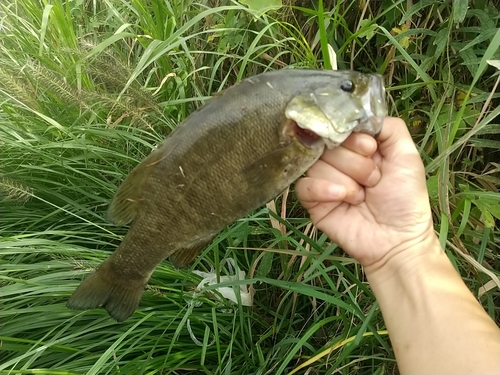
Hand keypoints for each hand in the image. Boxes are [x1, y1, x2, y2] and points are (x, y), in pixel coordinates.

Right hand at [296, 117, 435, 268]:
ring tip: (362, 195)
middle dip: (355, 163)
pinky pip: (304, 185)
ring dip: (346, 180)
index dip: (355, 138)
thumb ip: (389, 127)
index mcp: (357, 146)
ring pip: (317, 163)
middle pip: (328, 143)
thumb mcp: (406, 155)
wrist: (397, 239)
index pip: (340, 126)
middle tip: (373, 180)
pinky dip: (325, 189)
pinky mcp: (312, 200)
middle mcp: (338, 159)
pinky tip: (343, 199)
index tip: (371, 151)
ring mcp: (323, 179)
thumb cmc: (404, 198)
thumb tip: (361, 115)